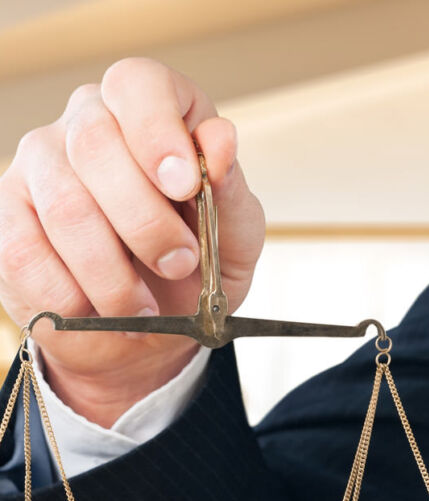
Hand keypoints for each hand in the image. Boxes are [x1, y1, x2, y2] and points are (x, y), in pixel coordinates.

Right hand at [0, 58, 263, 426]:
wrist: (158, 318)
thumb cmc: (201, 262)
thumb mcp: (236, 233)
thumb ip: (231, 190)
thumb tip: (220, 143)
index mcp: (153, 111)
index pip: (140, 85)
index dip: (159, 132)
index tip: (184, 187)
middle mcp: (87, 123)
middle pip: (95, 145)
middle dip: (146, 221)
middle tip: (180, 264)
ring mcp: (40, 167)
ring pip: (63, 207)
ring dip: (112, 273)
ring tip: (145, 308)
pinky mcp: (10, 217)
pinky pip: (24, 253)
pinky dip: (71, 297)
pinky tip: (102, 315)